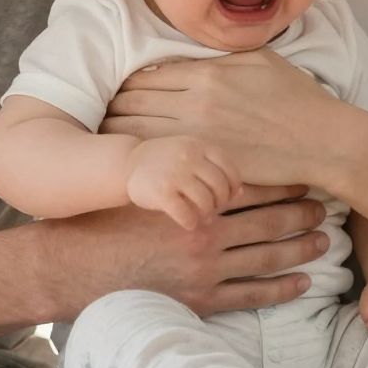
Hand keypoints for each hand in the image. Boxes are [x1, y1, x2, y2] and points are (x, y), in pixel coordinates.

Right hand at [44, 187, 329, 319]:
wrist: (70, 267)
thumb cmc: (101, 219)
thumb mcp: (136, 184)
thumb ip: (171, 167)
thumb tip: (202, 143)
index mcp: (192, 200)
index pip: (252, 186)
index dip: (284, 180)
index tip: (308, 172)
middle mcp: (205, 234)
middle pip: (268, 220)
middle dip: (301, 213)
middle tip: (326, 206)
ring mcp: (205, 270)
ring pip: (267, 258)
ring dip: (300, 248)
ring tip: (323, 241)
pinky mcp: (199, 300)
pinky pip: (251, 295)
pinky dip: (281, 289)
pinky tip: (303, 282)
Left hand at [100, 51, 340, 188]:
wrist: (323, 140)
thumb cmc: (295, 98)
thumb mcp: (257, 60)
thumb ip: (216, 57)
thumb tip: (182, 56)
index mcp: (207, 73)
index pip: (145, 76)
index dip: (126, 85)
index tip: (117, 93)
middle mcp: (196, 102)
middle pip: (134, 102)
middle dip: (114, 108)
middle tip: (104, 116)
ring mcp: (199, 135)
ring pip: (139, 131)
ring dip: (120, 134)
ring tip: (110, 139)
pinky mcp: (206, 164)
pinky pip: (162, 159)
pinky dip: (144, 158)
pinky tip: (139, 162)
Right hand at [125, 136, 240, 230]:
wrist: (128, 163)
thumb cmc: (166, 162)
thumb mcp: (190, 155)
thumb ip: (214, 169)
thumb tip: (240, 193)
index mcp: (199, 145)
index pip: (229, 169)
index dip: (233, 186)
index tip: (228, 196)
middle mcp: (188, 157)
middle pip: (219, 187)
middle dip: (220, 202)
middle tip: (212, 208)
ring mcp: (175, 174)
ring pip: (206, 202)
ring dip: (207, 214)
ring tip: (202, 216)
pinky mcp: (161, 192)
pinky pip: (186, 214)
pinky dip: (191, 222)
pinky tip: (188, 222)